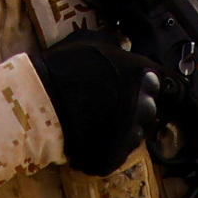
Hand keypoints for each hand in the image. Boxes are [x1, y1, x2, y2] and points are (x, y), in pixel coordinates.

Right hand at [30, 32, 165, 175]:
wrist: (42, 101)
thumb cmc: (65, 65)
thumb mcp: (90, 40)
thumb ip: (113, 45)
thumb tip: (122, 46)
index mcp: (142, 76)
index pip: (155, 81)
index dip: (139, 83)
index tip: (125, 84)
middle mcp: (144, 106)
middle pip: (148, 109)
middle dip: (133, 107)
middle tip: (109, 104)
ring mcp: (131, 135)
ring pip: (134, 133)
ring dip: (121, 128)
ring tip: (97, 123)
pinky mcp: (116, 156)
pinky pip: (117, 152)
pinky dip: (107, 147)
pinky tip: (89, 138)